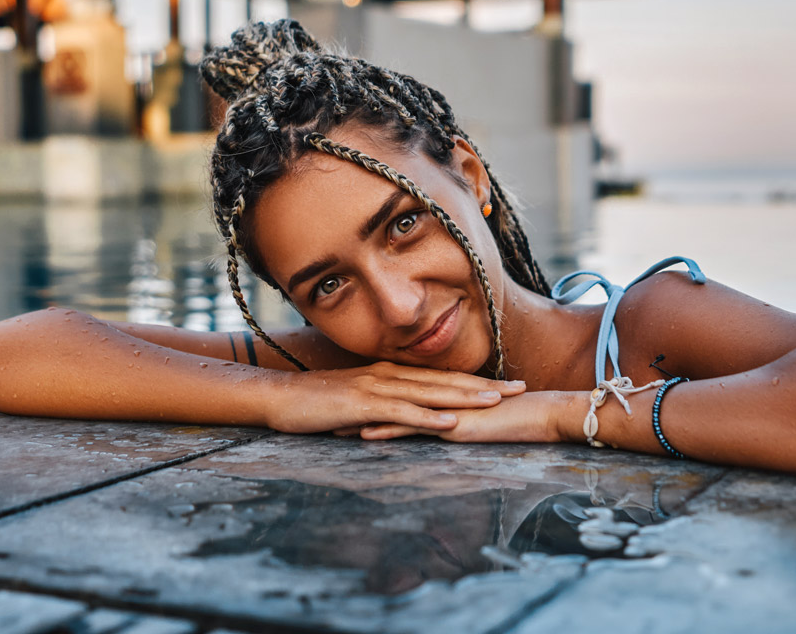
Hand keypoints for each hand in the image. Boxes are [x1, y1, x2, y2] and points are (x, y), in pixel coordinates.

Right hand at [263, 362, 525, 433]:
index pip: (440, 378)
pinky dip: (429, 416)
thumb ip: (380, 409)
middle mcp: (388, 376)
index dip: (474, 380)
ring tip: (497, 401)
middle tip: (519, 388)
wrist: (276, 397)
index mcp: (389, 375)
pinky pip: (402, 411)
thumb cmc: (313, 403)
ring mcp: (375, 389)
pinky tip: (451, 421)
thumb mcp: (355, 405)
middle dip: (483, 384)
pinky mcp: (362, 405)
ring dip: (465, 396)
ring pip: (430, 392)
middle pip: (445, 381)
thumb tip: (399, 421)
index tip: (505, 384)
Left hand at [354, 391, 577, 443]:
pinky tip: (364, 434)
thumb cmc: (516, 417)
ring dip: (363, 419)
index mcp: (440, 396)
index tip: (345, 403)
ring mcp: (441, 409)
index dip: (372, 398)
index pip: (399, 395)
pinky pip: (414, 427)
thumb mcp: (478, 418)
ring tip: (332, 426)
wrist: (539, 414)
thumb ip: (459, 417)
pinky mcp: (450, 423)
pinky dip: (387, 430)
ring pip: (394, 412)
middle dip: (357, 406)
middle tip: (326, 410)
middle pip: (388, 399)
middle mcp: (436, 398)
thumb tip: (443, 425)